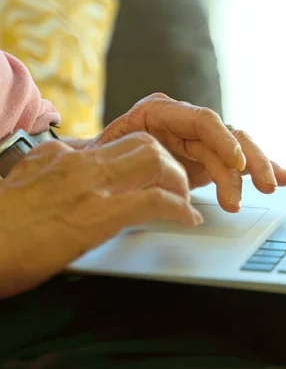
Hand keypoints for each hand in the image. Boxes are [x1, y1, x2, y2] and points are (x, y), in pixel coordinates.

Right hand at [0, 133, 201, 297]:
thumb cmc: (2, 226)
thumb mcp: (27, 184)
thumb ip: (53, 172)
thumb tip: (71, 167)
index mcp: (63, 156)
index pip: (118, 143)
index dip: (147, 157)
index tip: (159, 174)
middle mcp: (79, 162)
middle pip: (145, 142)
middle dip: (170, 164)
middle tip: (177, 187)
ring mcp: (90, 185)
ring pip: (156, 160)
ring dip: (179, 181)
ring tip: (184, 202)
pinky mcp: (99, 214)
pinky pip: (155, 201)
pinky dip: (178, 209)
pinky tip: (185, 219)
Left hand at [93, 93, 285, 212]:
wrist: (97, 167)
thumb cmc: (98, 158)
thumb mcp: (102, 154)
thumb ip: (115, 155)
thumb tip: (116, 165)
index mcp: (160, 113)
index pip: (203, 120)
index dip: (223, 140)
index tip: (236, 163)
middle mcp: (186, 123)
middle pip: (228, 135)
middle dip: (248, 161)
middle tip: (261, 187)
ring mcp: (200, 142)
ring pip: (239, 150)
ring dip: (258, 169)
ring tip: (272, 188)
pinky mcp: (209, 160)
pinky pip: (239, 163)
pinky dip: (261, 169)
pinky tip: (284, 176)